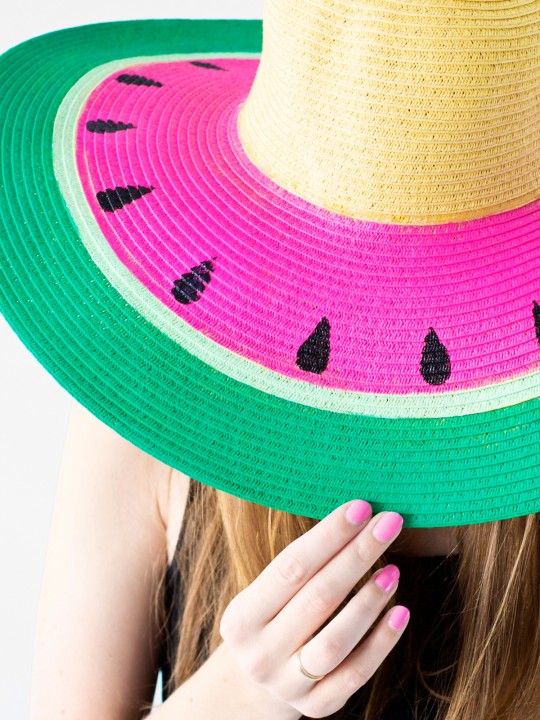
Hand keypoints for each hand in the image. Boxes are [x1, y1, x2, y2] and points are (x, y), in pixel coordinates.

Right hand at [219, 501, 408, 718]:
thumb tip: (355, 517)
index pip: (291, 567)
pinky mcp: (317, 707)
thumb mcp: (266, 594)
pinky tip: (400, 612)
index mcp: (241, 617)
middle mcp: (260, 653)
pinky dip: (381, 642)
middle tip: (389, 523)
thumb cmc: (270, 618)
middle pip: (318, 598)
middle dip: (357, 556)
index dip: (329, 536)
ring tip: (394, 570)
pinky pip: (356, 673)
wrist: (254, 683)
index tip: (361, 507)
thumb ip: (301, 566)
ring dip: (369, 601)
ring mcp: (288, 685)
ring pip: (336, 641)